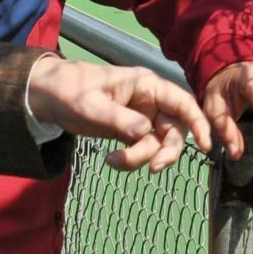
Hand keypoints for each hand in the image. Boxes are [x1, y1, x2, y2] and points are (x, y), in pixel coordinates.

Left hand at [27, 55, 211, 172]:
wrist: (47, 96)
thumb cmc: (69, 90)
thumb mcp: (91, 105)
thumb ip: (120, 119)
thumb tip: (146, 133)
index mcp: (146, 85)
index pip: (182, 102)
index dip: (198, 122)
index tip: (205, 145)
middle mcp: (149, 101)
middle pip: (174, 130)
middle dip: (165, 152)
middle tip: (152, 168)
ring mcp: (141, 117)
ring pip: (158, 144)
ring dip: (141, 158)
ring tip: (113, 162)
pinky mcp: (130, 131)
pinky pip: (142, 150)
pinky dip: (131, 160)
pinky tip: (111, 160)